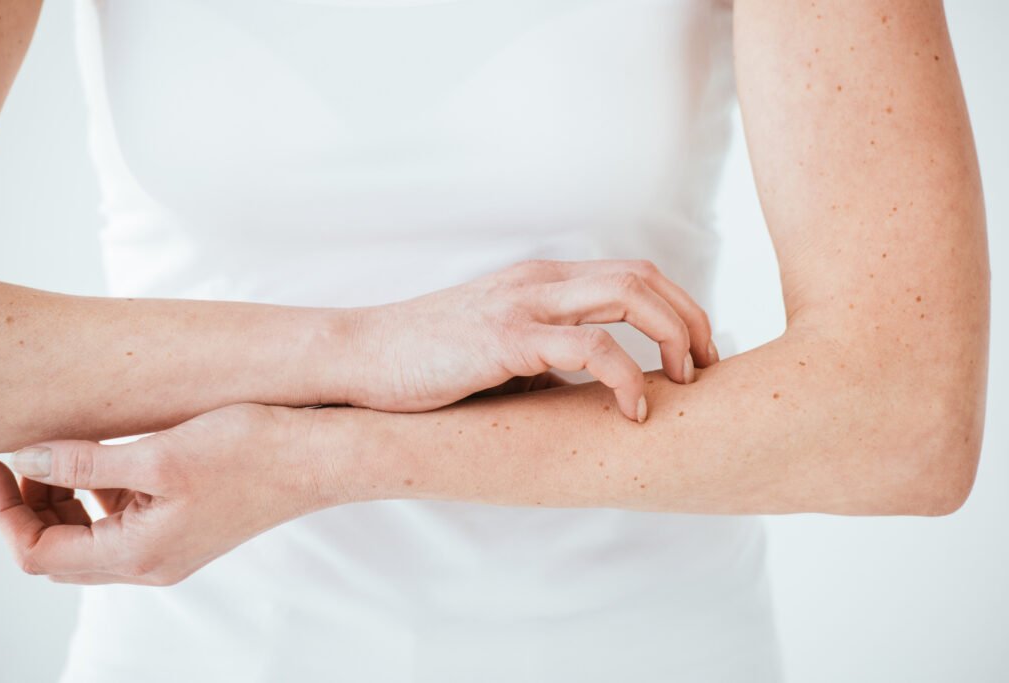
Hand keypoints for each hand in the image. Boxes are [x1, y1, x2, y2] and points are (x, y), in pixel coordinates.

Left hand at [0, 403, 340, 585]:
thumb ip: (84, 461)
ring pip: (91, 539)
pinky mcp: (189, 528)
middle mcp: (152, 562)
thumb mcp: (158, 453)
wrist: (321, 457)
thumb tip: (26, 458)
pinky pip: (125, 523)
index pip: (39, 553)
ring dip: (65, 501)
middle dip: (31, 506)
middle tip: (27, 455)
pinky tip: (112, 460)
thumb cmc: (252, 454)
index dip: (4, 510)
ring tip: (66, 454)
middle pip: (61, 552)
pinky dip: (103, 496)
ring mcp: (172, 548)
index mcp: (139, 553)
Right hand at [347, 259, 717, 420]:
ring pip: (627, 295)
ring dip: (672, 336)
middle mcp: (540, 282)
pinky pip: (589, 345)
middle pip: (644, 277)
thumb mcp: (500, 356)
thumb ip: (546, 362)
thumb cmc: (427, 362)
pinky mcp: (506, 338)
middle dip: (690, 320)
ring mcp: (524, 305)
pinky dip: (626, 374)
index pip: (632, 275)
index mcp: (541, 282)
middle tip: (707, 369)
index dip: (677, 309)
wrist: (361, 358)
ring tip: (684, 383)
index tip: (696, 353)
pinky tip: (633, 409)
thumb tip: (589, 392)